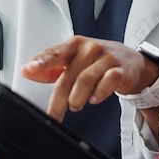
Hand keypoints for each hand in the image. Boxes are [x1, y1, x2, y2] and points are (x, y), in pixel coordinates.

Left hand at [20, 36, 158, 120]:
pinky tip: (94, 99)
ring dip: (77, 98)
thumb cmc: (97, 60)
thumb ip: (50, 68)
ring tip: (75, 105)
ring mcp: (106, 58)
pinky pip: (108, 82)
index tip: (29, 69)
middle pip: (68, 76)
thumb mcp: (73, 60)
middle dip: (59, 99)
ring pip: (86, 80)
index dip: (41, 62)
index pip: (54, 53)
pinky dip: (99, 94)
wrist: (131, 61)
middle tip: (54, 114)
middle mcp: (90, 49)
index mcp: (74, 45)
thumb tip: (27, 71)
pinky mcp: (120, 70)